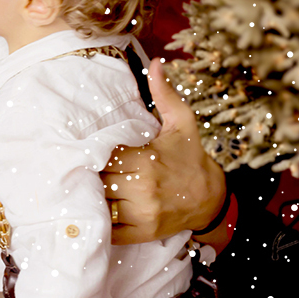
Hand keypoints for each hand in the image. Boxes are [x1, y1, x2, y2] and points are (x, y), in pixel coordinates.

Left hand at [103, 58, 226, 245]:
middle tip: (87, 167)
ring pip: (100, 203)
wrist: (211, 198)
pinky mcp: (141, 232)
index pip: (103, 155)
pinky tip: (99, 210)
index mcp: (145, 160)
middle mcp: (142, 188)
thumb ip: (164, 94)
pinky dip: (101, 222)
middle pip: (97, 179)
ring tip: (90, 187)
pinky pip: (109, 230)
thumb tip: (155, 64)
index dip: (95, 152)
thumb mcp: (182, 122)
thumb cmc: (191, 157)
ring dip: (93, 196)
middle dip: (92, 173)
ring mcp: (142, 213)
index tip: (92, 149)